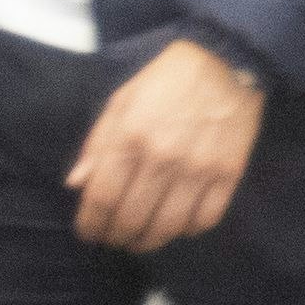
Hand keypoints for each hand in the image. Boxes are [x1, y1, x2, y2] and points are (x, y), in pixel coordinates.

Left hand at [67, 40, 265, 253]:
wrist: (226, 62)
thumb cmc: (166, 80)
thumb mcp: (122, 100)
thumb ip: (98, 143)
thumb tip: (76, 184)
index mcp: (131, 135)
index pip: (102, 197)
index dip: (91, 224)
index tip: (88, 232)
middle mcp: (163, 156)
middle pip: (133, 219)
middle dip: (116, 237)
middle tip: (113, 239)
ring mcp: (198, 168)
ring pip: (168, 227)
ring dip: (149, 242)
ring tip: (140, 240)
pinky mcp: (229, 174)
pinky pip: (205, 219)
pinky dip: (187, 230)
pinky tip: (177, 225)